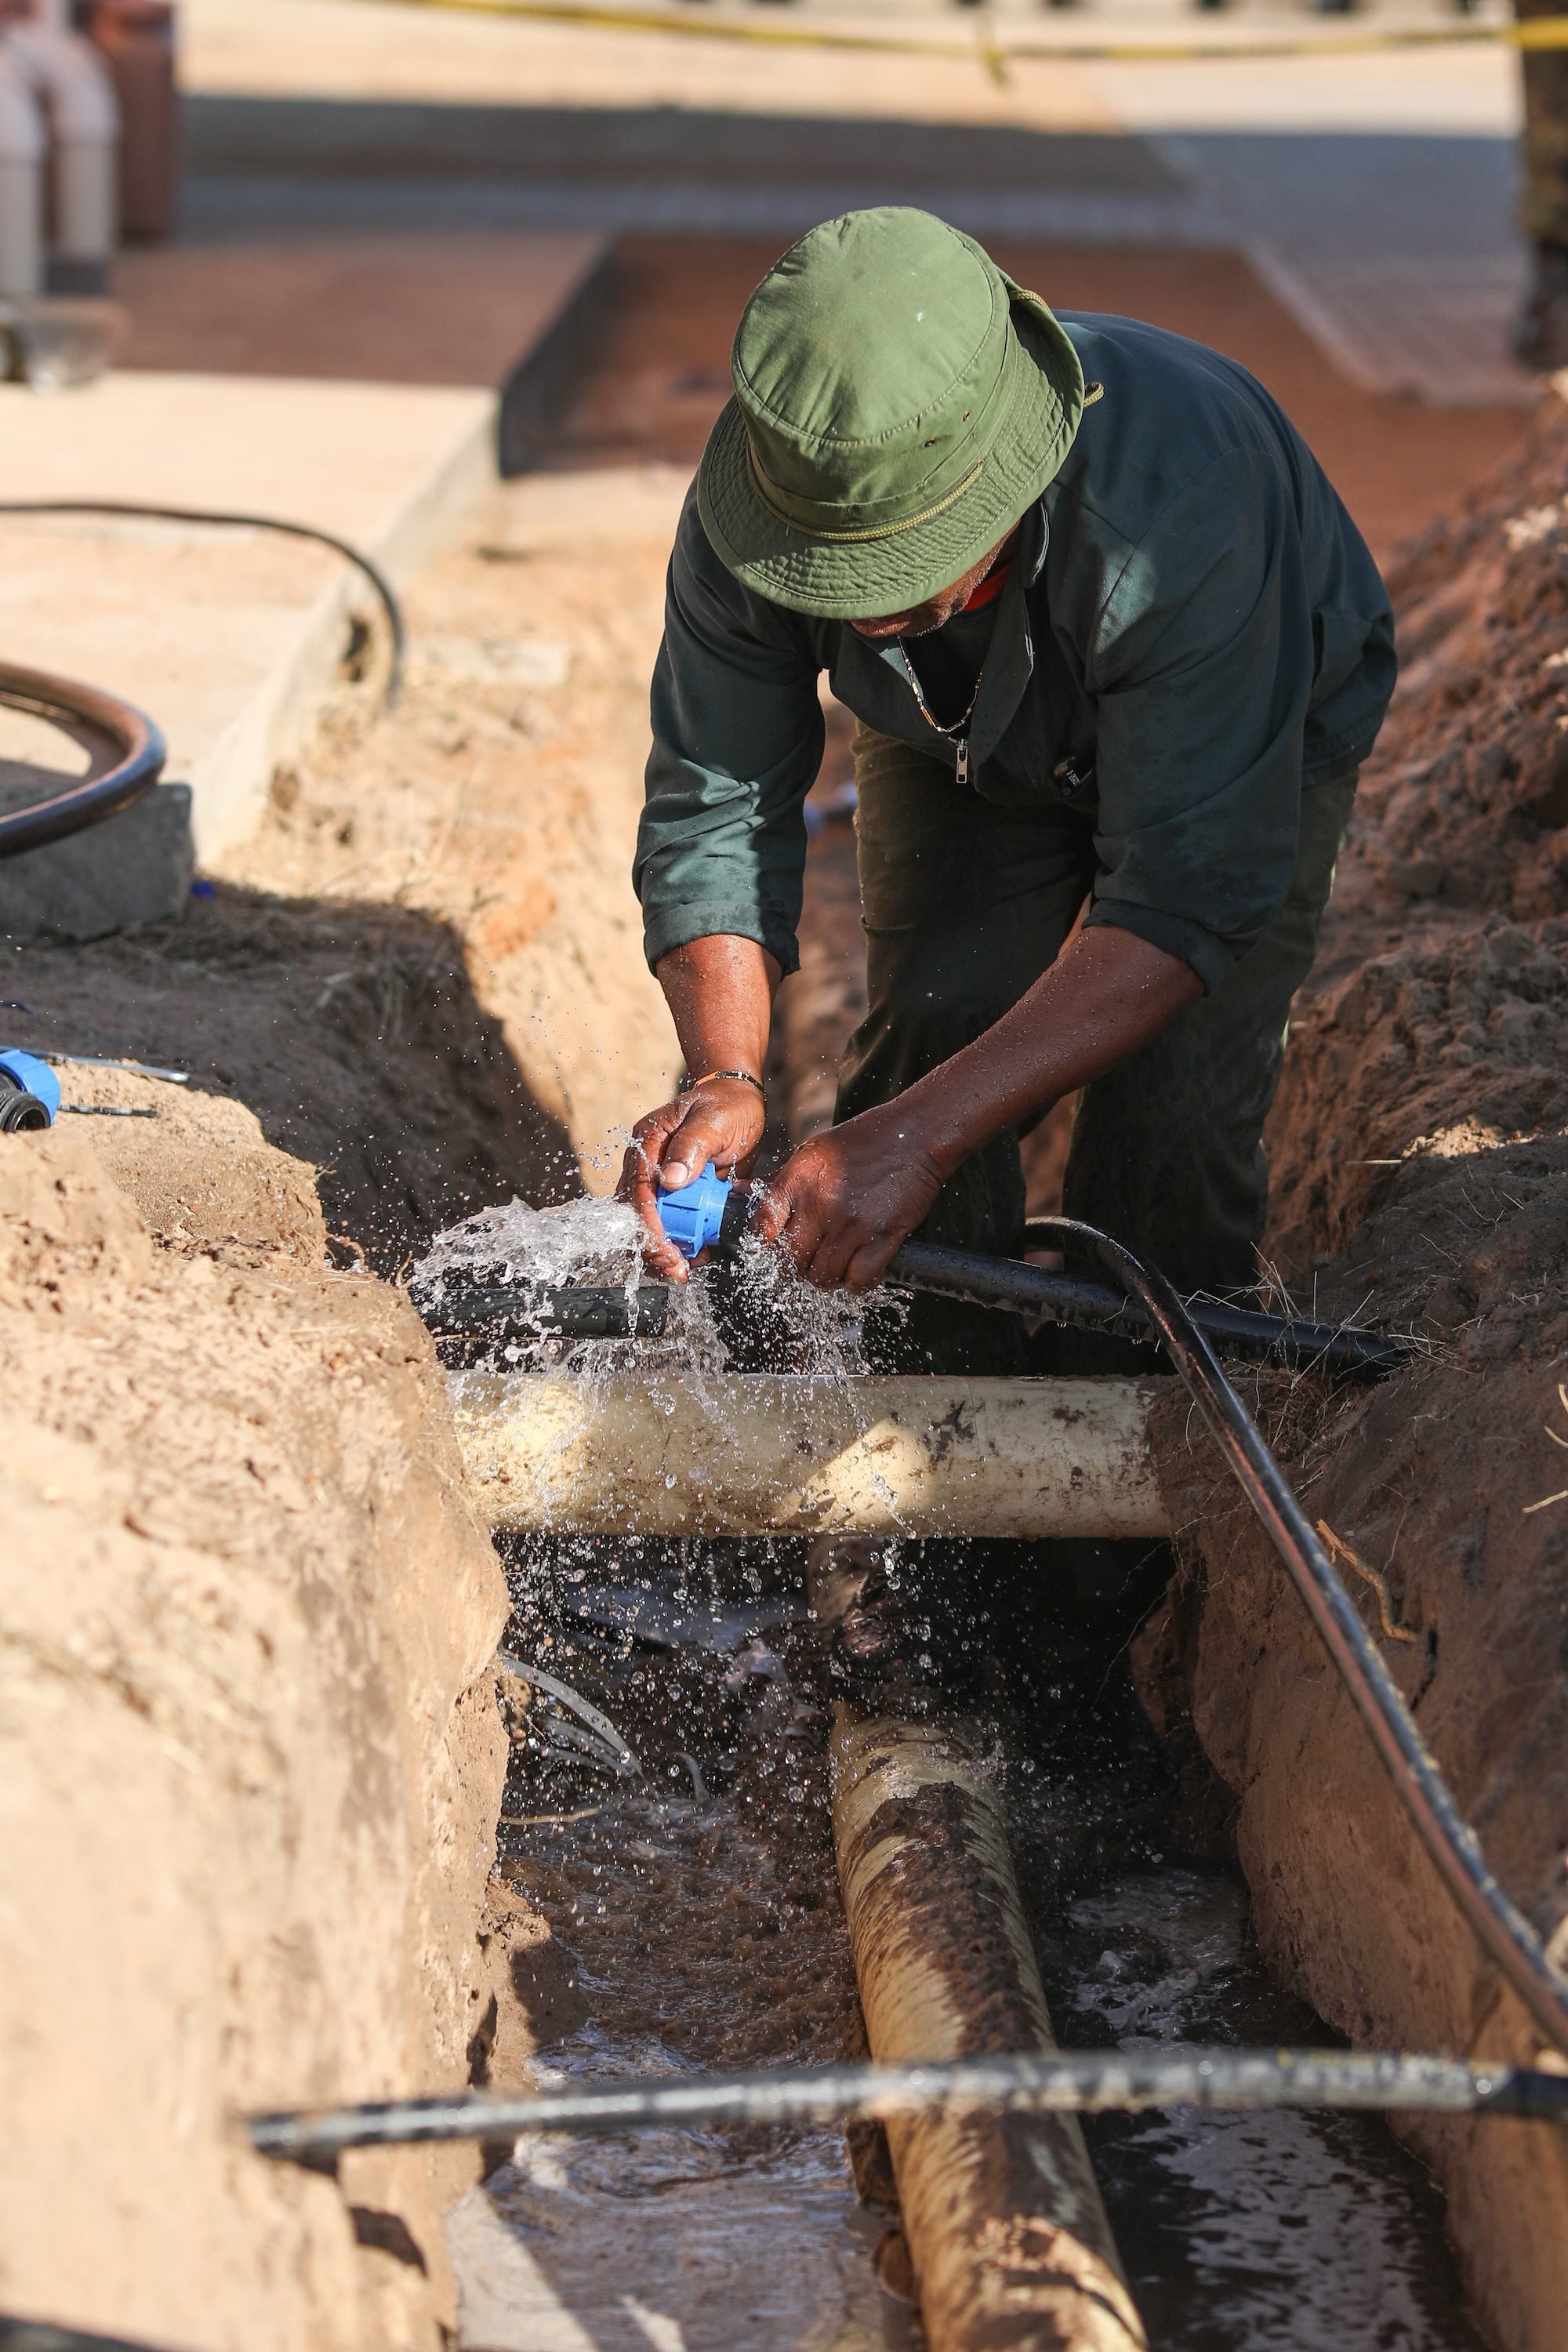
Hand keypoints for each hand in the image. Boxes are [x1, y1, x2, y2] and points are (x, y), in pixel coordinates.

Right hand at [618, 1077, 765, 1281]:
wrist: (741, 1102)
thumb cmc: (727, 1105)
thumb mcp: (714, 1120)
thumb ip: (693, 1145)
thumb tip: (670, 1180)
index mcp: (648, 1142)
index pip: (637, 1189)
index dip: (648, 1223)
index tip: (666, 1248)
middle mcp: (648, 1165)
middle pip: (636, 1214)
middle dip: (652, 1246)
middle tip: (676, 1269)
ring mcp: (661, 1182)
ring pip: (651, 1224)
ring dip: (666, 1249)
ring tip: (687, 1268)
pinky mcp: (679, 1195)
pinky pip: (674, 1224)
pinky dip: (684, 1243)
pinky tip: (701, 1253)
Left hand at [748, 1105, 944, 1291]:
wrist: (916, 1135)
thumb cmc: (864, 1140)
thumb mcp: (814, 1151)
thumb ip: (781, 1178)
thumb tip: (743, 1193)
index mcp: (800, 1180)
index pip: (762, 1227)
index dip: (761, 1245)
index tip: (769, 1250)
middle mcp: (821, 1205)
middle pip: (790, 1261)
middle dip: (793, 1268)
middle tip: (803, 1262)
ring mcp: (852, 1223)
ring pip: (822, 1276)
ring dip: (824, 1277)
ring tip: (831, 1265)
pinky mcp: (883, 1236)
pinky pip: (859, 1279)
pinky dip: (854, 1283)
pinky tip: (855, 1271)